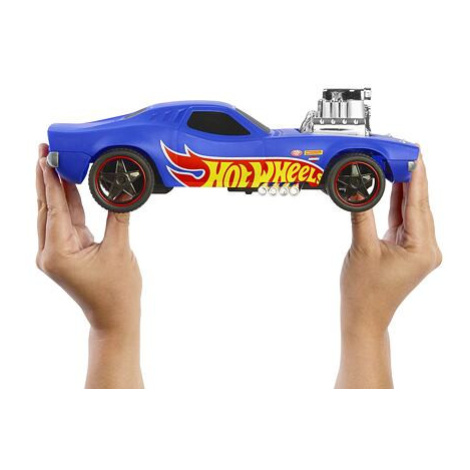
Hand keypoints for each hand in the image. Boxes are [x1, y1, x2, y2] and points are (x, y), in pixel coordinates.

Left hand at [36, 144, 142, 387]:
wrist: (115, 318)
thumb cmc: (117, 291)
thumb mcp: (120, 250)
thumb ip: (117, 216)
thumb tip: (120, 189)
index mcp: (58, 252)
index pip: (53, 208)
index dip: (51, 180)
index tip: (46, 155)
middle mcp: (50, 252)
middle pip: (45, 207)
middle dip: (46, 178)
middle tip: (44, 149)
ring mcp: (56, 252)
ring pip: (53, 213)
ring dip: (55, 189)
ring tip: (55, 161)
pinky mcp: (66, 252)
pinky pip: (65, 222)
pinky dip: (67, 203)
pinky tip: (69, 185)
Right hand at [336, 154, 440, 387]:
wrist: (363, 316)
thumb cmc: (363, 291)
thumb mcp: (361, 248)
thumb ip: (361, 214)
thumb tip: (358, 187)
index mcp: (422, 249)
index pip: (419, 204)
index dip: (416, 176)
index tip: (415, 153)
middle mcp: (426, 248)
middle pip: (420, 205)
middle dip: (411, 179)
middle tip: (403, 153)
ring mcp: (418, 249)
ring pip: (413, 212)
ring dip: (404, 190)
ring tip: (397, 164)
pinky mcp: (407, 250)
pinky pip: (404, 221)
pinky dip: (398, 205)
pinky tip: (393, 188)